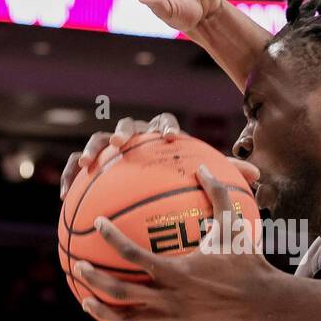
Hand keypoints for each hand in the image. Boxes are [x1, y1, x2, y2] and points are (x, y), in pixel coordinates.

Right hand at [59, 113, 257, 199]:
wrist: (147, 194)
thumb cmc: (180, 186)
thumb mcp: (204, 183)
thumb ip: (225, 176)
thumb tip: (257, 175)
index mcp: (160, 137)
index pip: (164, 124)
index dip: (166, 126)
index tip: (171, 137)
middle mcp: (135, 139)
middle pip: (128, 126)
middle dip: (124, 131)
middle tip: (123, 142)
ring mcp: (109, 150)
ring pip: (97, 141)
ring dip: (91, 149)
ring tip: (86, 164)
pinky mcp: (89, 165)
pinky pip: (75, 169)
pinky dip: (69, 178)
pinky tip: (63, 196)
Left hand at [73, 164, 275, 320]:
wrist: (266, 302)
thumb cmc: (249, 260)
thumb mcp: (234, 224)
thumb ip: (218, 194)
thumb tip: (203, 168)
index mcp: (178, 270)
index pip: (135, 255)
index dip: (113, 239)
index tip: (99, 223)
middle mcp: (172, 298)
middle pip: (123, 293)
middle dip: (96, 280)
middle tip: (78, 266)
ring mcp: (175, 319)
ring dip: (105, 313)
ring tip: (86, 301)